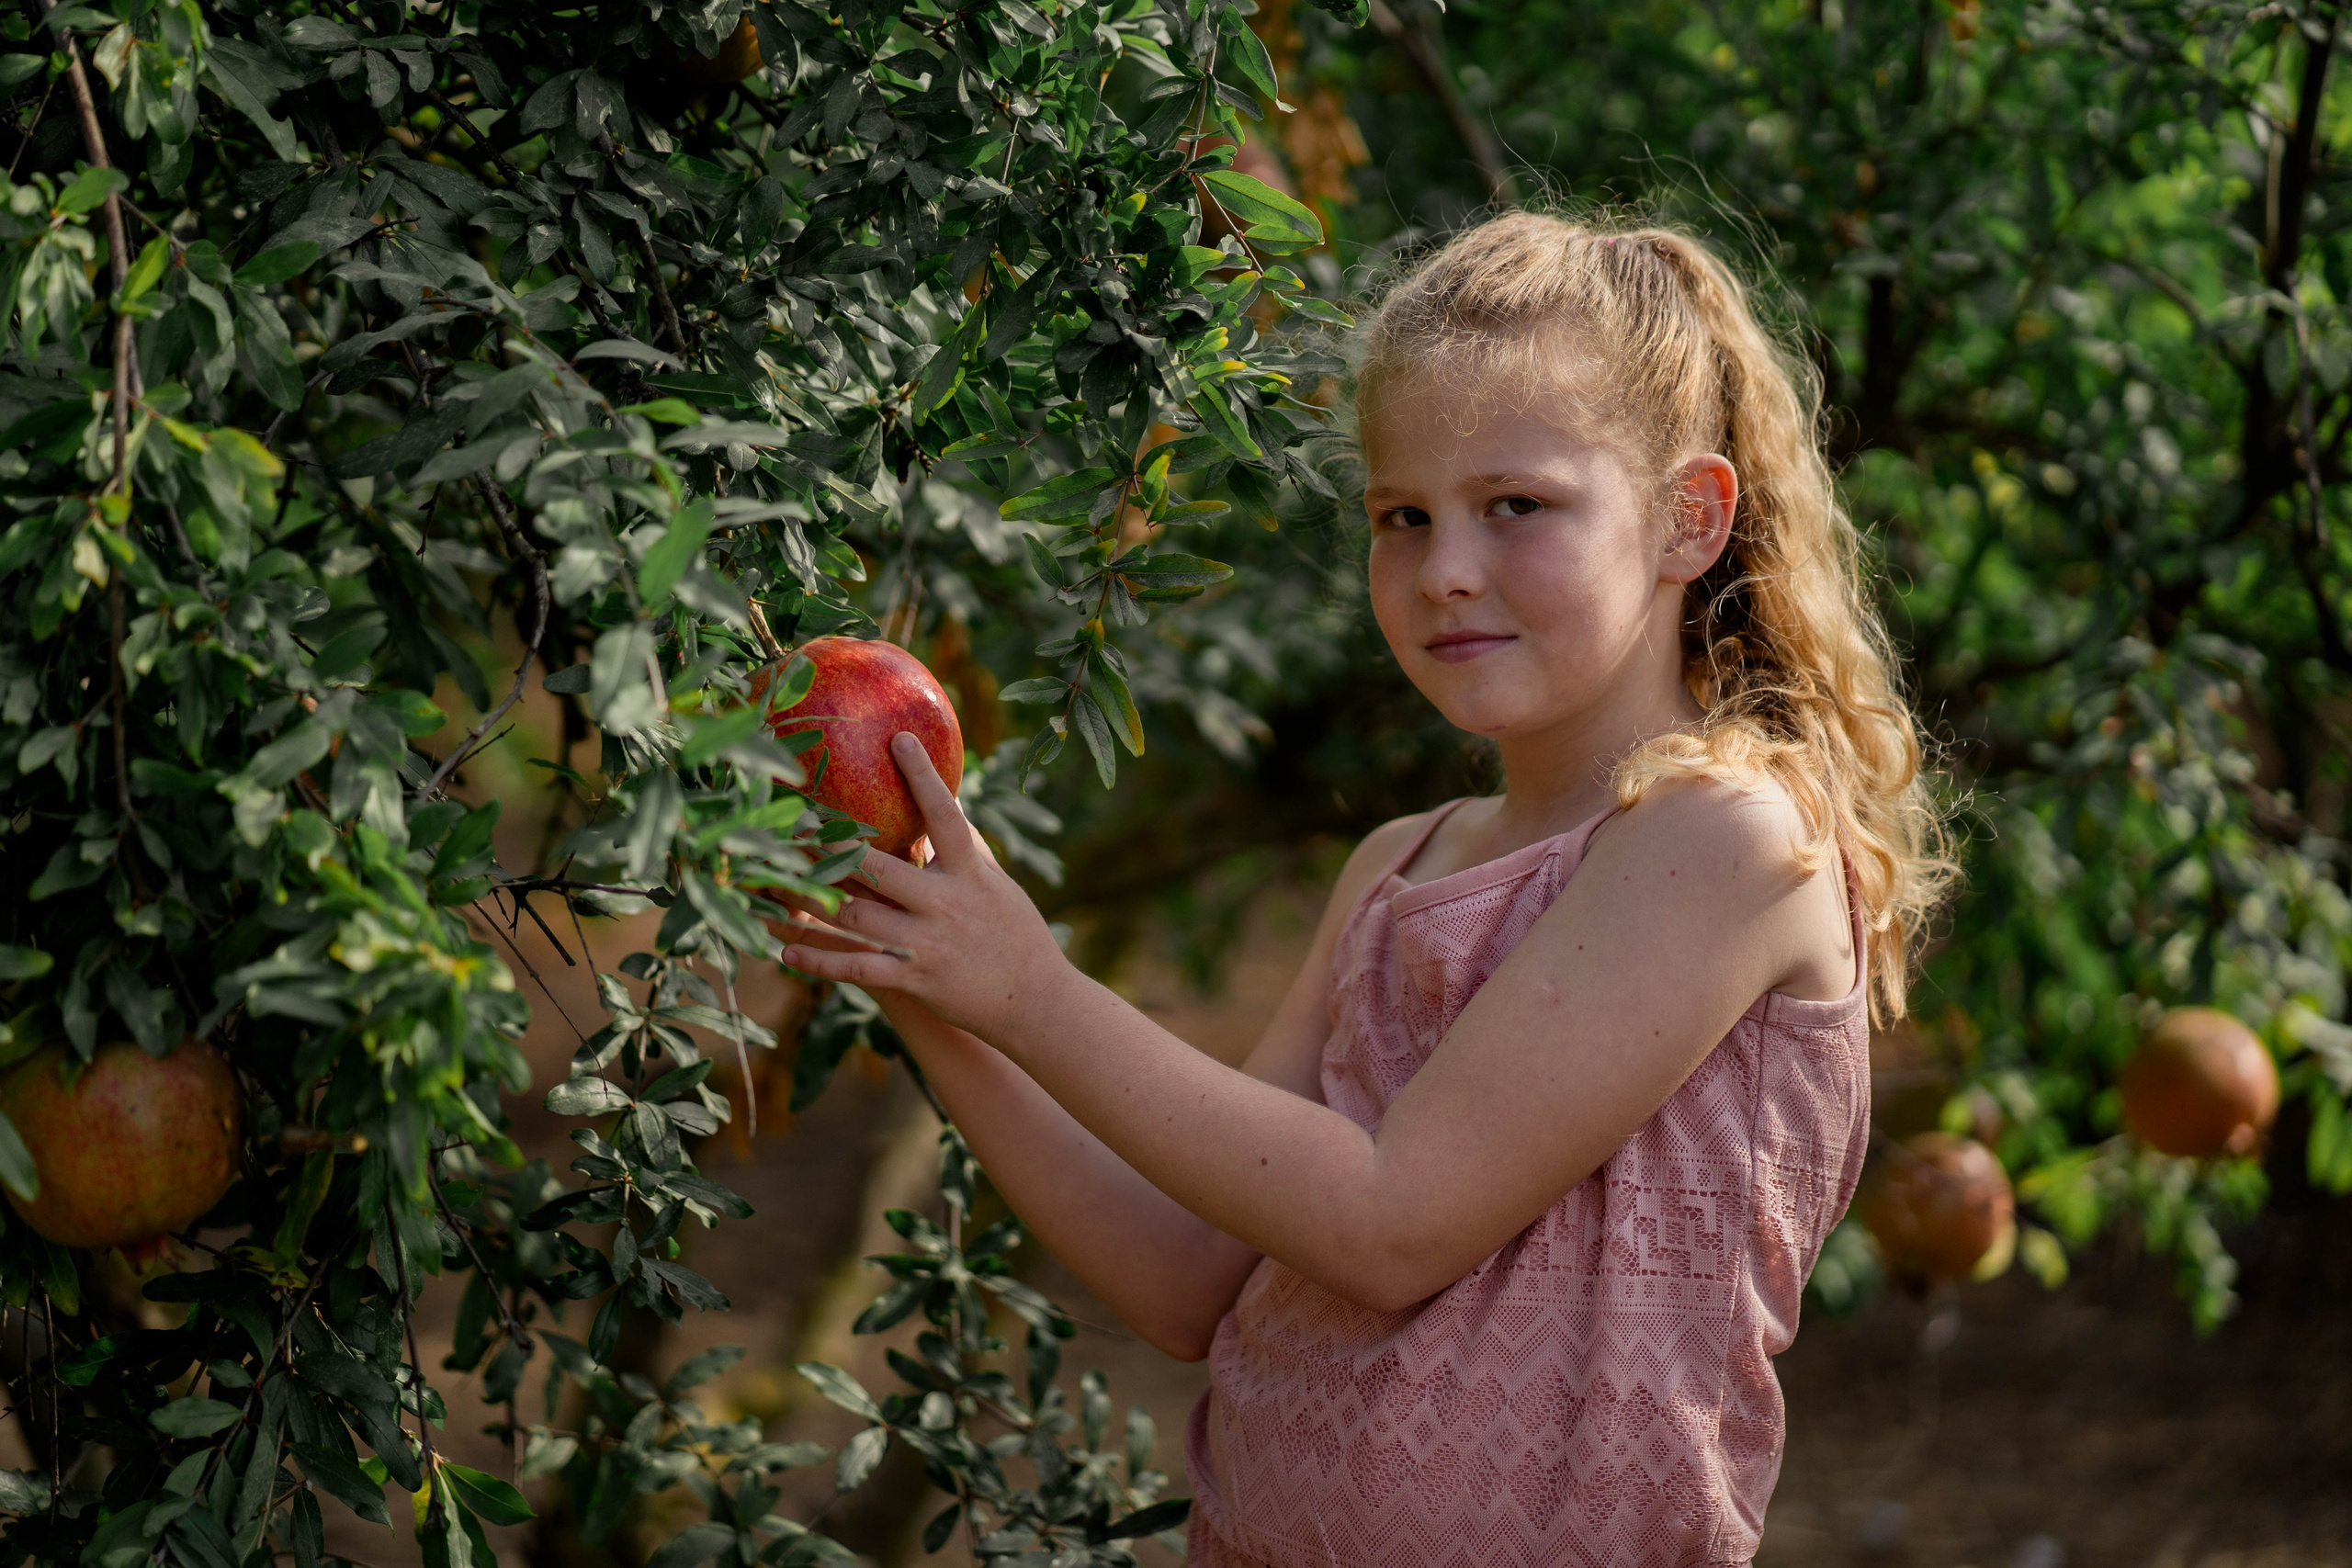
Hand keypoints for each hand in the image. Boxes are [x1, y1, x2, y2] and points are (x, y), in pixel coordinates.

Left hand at [779, 732, 1074, 1041]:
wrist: (1036, 1001)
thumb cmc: (1016, 935)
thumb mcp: (997, 884)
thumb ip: (967, 848)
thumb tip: (949, 801)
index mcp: (970, 873)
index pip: (946, 816)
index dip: (923, 777)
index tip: (899, 739)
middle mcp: (945, 904)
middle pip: (879, 868)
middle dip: (834, 846)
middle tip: (796, 820)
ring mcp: (927, 943)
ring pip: (857, 918)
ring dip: (811, 901)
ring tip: (771, 883)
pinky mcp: (915, 979)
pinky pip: (856, 970)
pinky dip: (820, 961)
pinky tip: (786, 953)